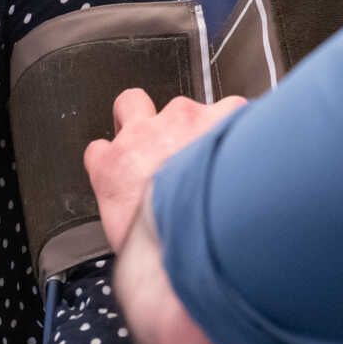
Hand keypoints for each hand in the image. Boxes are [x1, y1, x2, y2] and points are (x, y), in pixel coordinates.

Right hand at [85, 89, 246, 253]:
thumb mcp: (127, 237)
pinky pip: (230, 110)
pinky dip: (237, 128)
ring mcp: (180, 121)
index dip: (117, 155)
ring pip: (187, 109)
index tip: (130, 167)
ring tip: (217, 160)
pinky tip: (243, 152)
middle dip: (146, 116)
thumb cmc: (165, 240)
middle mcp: (144, 135)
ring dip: (199, 129)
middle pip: (131, 103)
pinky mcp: (218, 116)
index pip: (100, 149)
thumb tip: (146, 233)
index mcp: (114, 166)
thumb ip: (130, 216)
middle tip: (164, 141)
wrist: (199, 231)